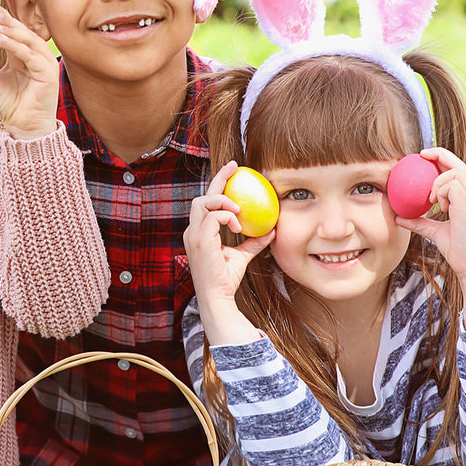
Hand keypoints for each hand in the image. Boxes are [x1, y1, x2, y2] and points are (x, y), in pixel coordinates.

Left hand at [0, 5, 59, 139]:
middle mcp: (35, 55)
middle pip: (21, 30)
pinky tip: (1, 41)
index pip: (13, 30)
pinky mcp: (48, 73)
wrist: (24, 127)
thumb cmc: (9, 107)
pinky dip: (17, 47)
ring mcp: (44, 63)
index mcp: (22, 55)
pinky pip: (31, 56)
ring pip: (28, 40)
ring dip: (10, 30)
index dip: (1, 17)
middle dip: (6, 18)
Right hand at [184, 161, 273, 343]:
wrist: (217, 298)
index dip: (218, 185)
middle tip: (235, 167)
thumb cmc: (226, 280)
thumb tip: (272, 230)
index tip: (233, 170)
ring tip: (239, 209)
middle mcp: (192, 231)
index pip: (206, 203)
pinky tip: (239, 224)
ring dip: (223, 201)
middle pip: (202, 197)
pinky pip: (212, 217)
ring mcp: (194, 235)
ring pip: (203, 202)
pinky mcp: (199, 241)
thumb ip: (254, 242)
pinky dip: (227, 216)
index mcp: (199, 232)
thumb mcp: (242, 256)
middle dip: (218, 179)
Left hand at [395, 147, 465, 325]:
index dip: (443, 157)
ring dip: (437, 184)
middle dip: (439, 155)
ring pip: (453, 173)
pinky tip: (439, 207)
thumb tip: (398, 217)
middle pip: (458, 164)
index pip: (460, 169)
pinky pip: (452, 186)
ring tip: (433, 202)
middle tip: (420, 155)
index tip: (424, 155)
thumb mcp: (435, 232)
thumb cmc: (457, 250)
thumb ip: (420, 222)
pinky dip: (441, 193)